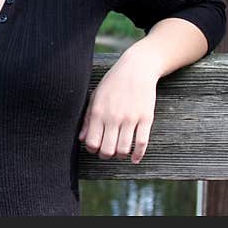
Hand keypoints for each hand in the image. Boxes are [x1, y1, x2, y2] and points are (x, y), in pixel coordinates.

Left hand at [78, 49, 158, 163]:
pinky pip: (142, 143)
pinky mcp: (146, 118)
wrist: (136, 69)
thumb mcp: (95, 97)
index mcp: (98, 112)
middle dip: (106, 155)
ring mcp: (131, 118)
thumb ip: (87, 119)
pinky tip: (134, 158)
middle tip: (107, 152)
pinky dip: (138, 155)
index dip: (92, 149)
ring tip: (119, 152)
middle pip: (108, 150)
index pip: (92, 142)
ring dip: (121, 155)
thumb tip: (81, 139)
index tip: (95, 147)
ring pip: (124, 149)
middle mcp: (113, 117)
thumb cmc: (113, 83)